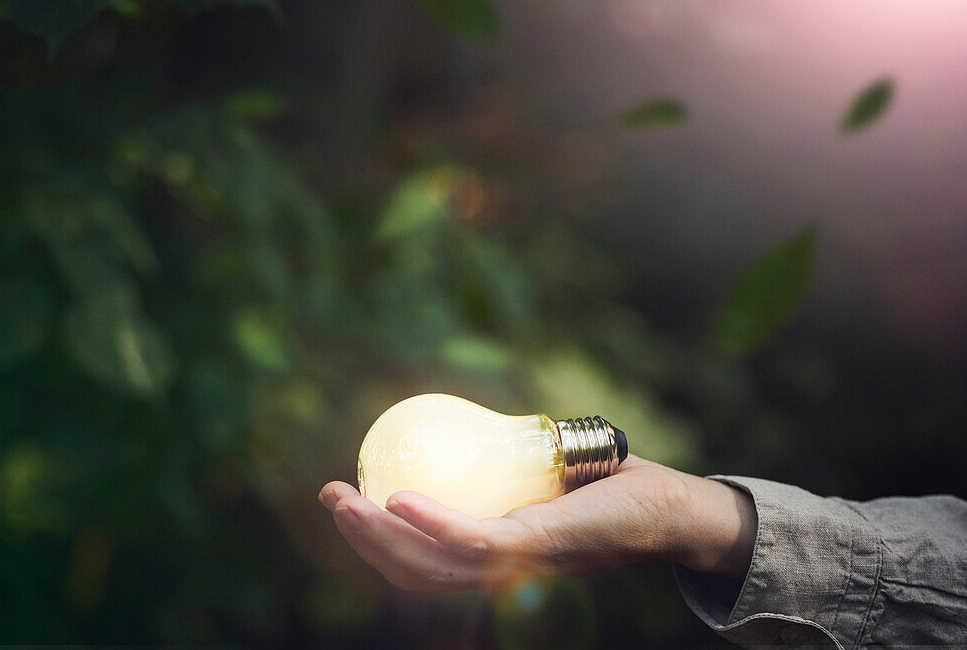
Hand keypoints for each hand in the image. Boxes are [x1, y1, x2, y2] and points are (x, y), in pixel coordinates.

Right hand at [318, 455, 755, 591]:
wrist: (665, 504)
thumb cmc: (605, 486)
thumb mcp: (540, 473)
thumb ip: (502, 460)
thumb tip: (464, 421)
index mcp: (493, 557)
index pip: (422, 564)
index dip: (375, 543)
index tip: (346, 503)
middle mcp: (498, 571)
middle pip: (413, 570)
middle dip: (360, 540)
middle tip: (328, 497)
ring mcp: (516, 563)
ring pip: (430, 564)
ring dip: (377, 535)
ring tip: (341, 501)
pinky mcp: (537, 547)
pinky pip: (472, 541)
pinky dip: (431, 524)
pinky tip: (398, 500)